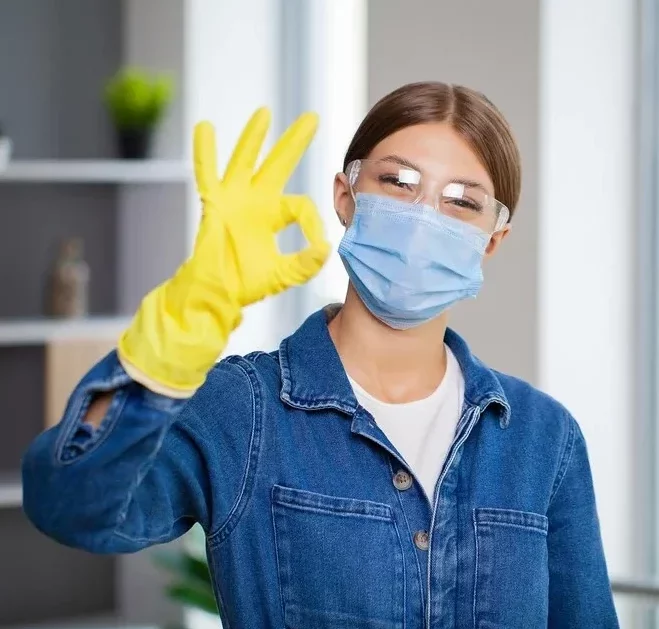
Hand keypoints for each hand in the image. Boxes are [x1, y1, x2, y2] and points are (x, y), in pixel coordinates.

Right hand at [191, 107, 329, 306]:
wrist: (217, 293)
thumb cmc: (246, 283)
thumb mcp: (284, 274)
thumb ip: (306, 263)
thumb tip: (326, 248)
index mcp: (274, 215)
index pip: (301, 205)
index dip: (313, 222)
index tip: (319, 242)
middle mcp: (255, 201)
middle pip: (279, 164)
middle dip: (294, 141)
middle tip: (312, 117)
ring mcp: (232, 199)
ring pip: (244, 160)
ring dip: (253, 137)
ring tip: (265, 113)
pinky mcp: (212, 204)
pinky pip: (206, 173)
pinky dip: (204, 152)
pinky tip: (204, 127)